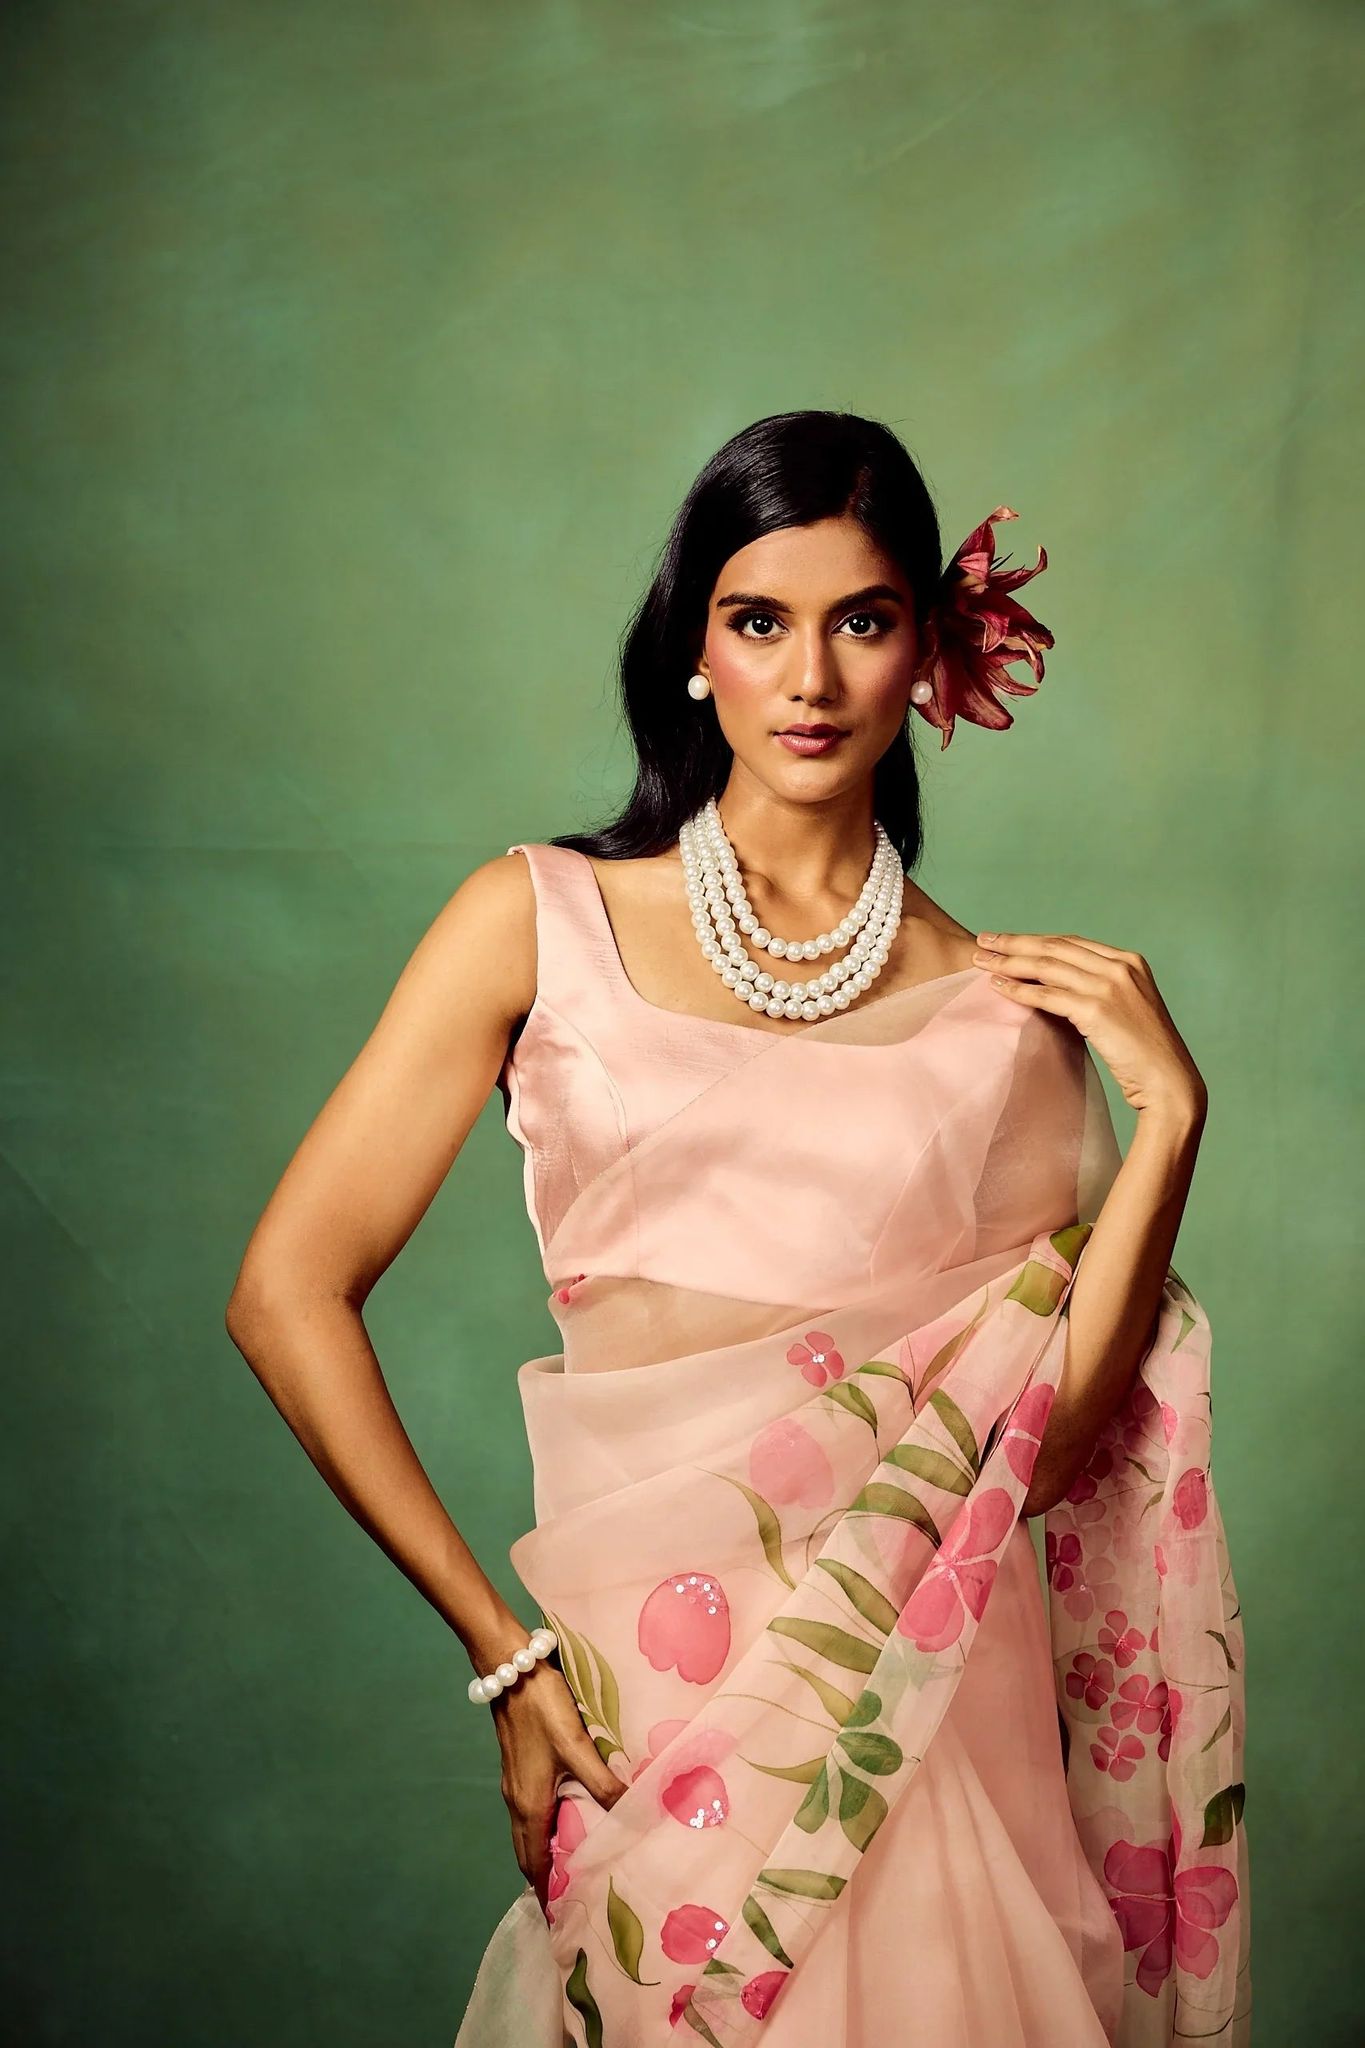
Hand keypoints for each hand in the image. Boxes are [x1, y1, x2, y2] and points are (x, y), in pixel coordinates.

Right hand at [483, 1657, 627, 1914]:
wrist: (511, 1668)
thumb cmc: (543, 1710)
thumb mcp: (578, 1747)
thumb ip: (603, 1783)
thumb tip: (633, 1817)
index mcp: (528, 1805)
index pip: (533, 1863)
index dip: (545, 1892)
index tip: (559, 1920)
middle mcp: (516, 1801)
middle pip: (526, 1852)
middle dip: (544, 1879)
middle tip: (571, 1900)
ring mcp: (515, 1783)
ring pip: (528, 1831)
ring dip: (544, 1853)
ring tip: (574, 1867)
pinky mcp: (519, 1766)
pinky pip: (530, 1812)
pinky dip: (544, 1828)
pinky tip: (568, 1819)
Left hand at [971, 929, 1207, 1121]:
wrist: (1168, 1082)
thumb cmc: (1145, 1054)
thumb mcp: (1127, 1010)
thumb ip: (1100, 992)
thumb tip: (1059, 990)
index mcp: (1130, 962)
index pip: (1072, 942)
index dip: (1036, 939)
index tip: (1007, 939)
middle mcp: (1120, 967)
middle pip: (1055, 947)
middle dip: (1015, 942)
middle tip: (983, 939)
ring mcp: (1110, 987)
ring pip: (1047, 966)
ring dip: (1009, 962)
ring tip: (980, 961)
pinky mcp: (1097, 1010)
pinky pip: (1047, 995)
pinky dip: (1019, 989)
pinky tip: (998, 987)